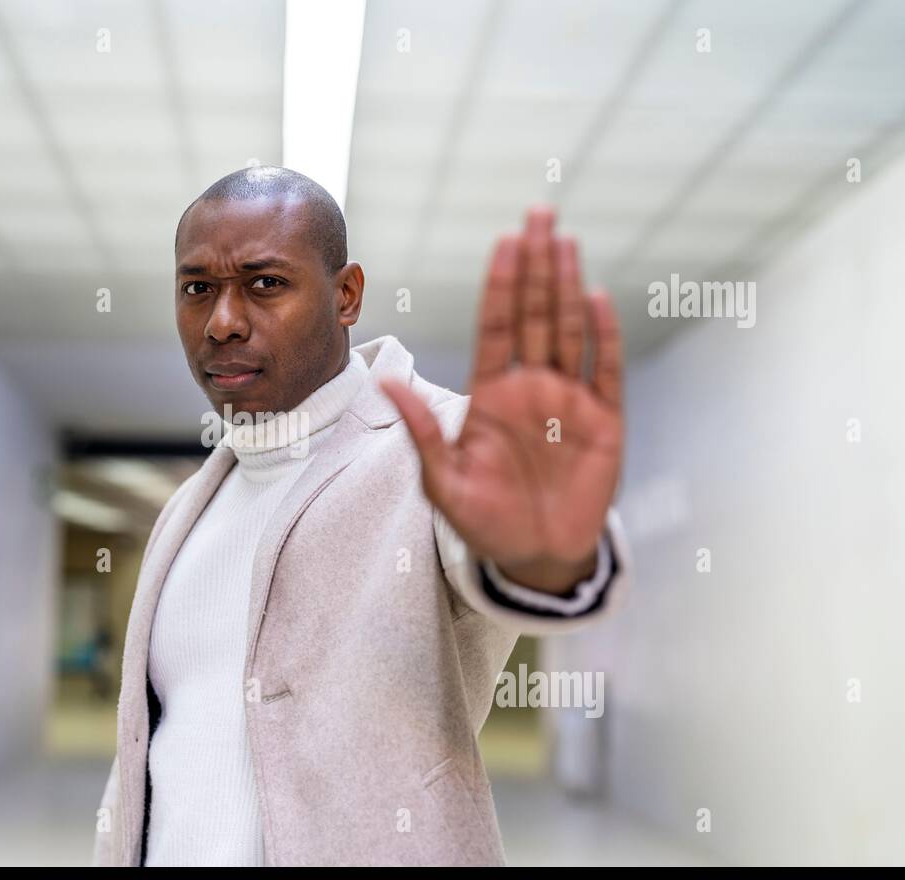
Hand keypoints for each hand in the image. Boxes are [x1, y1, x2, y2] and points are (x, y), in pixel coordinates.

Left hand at [380, 207, 623, 593]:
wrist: (533, 557)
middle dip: (535, 264)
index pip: (496, 327)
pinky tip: (595, 297)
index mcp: (491, 392)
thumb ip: (422, 431)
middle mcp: (531, 386)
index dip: (501, 285)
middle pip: (535, 313)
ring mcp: (569, 400)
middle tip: (538, 214)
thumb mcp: (443, 480)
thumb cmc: (484, 520)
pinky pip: (603, 371)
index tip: (503, 241)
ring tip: (563, 239)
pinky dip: (603, 336)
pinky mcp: (604, 423)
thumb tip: (384, 384)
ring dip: (566, 284)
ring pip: (568, 330)